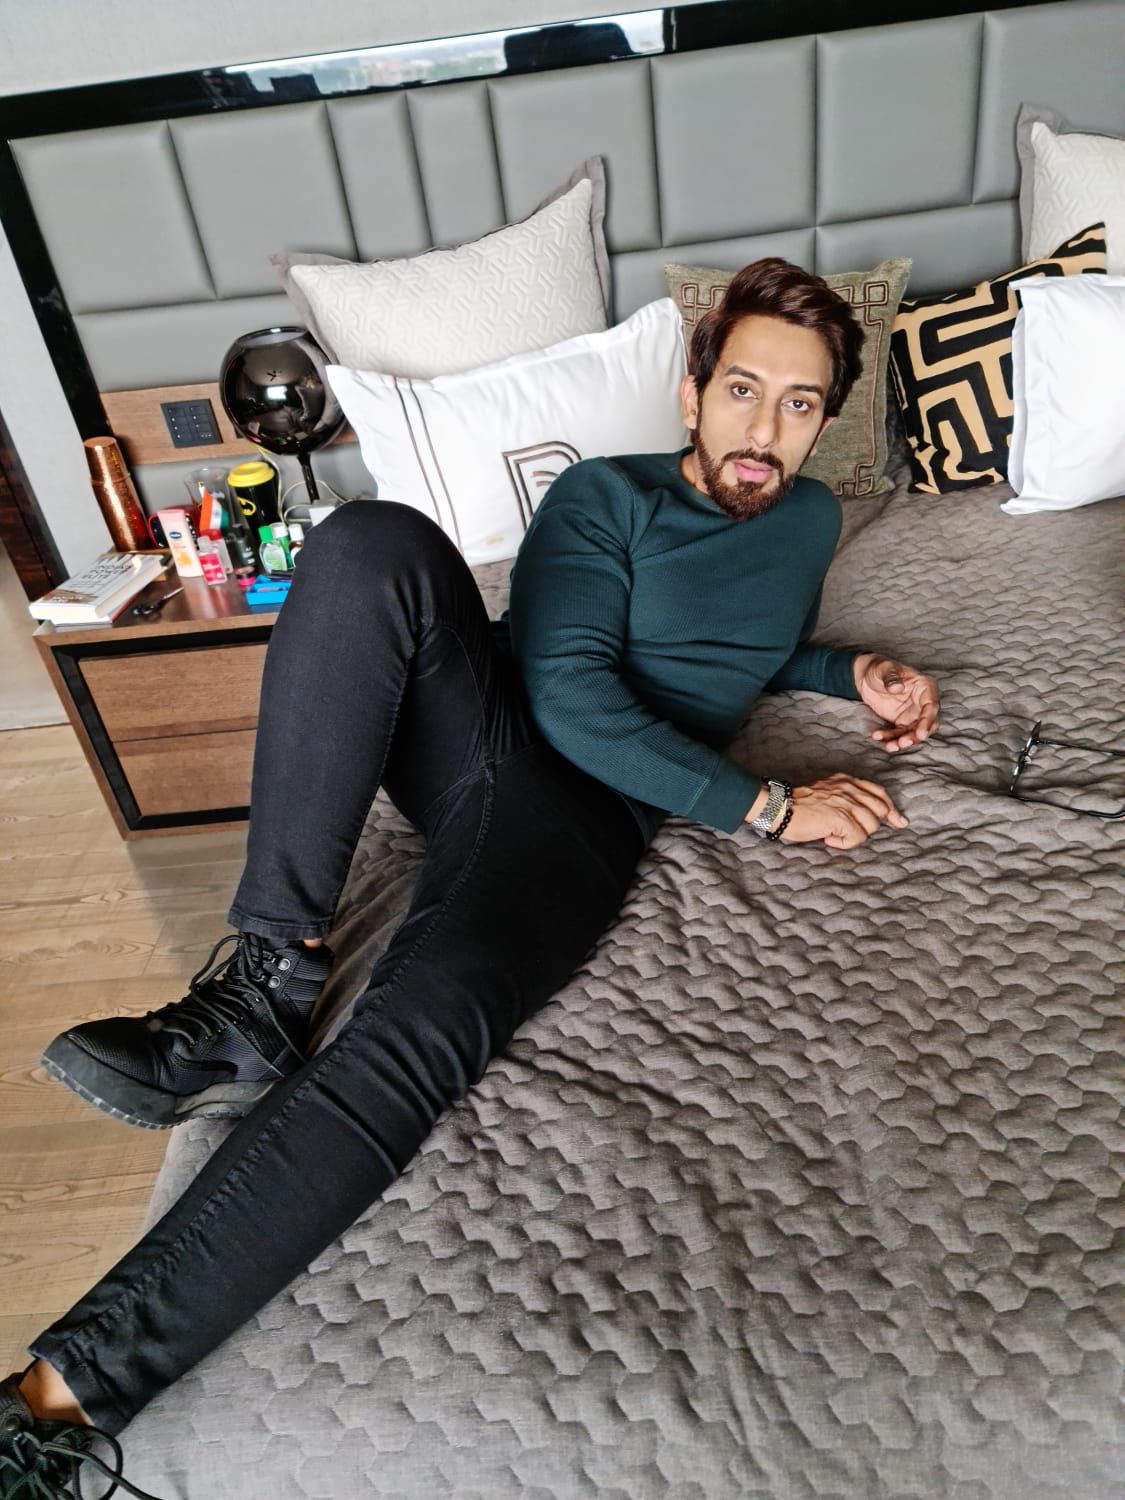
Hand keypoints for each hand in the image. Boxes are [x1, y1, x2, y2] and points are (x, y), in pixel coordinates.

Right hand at [781, 773, 908, 849]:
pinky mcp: (840, 818)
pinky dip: (845, 843)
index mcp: (846, 781)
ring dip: (856, 835)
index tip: (898, 820)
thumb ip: (843, 797)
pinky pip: (857, 837)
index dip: (890, 808)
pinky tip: (828, 839)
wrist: (779, 807)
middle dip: (877, 824)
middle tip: (863, 834)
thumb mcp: (825, 792)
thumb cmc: (797, 804)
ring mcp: (846, 802)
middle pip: (880, 808)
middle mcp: (849, 788)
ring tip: (836, 835)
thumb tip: (859, 815)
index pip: (878, 792)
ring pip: (871, 825)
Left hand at [852, 653, 939, 752]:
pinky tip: (878, 737)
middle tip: (904, 742)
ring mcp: (913, 713)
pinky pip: (899, 733)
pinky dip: (890, 738)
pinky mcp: (901, 721)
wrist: (867, 676)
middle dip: (917, 735)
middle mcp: (922, 702)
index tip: (921, 734)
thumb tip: (897, 688)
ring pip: (913, 732)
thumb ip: (891, 678)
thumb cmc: (880, 668)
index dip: (927, 721)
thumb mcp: (884, 669)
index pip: (931, 706)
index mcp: (924, 686)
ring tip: (890, 746)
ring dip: (903, 741)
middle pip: (927, 723)